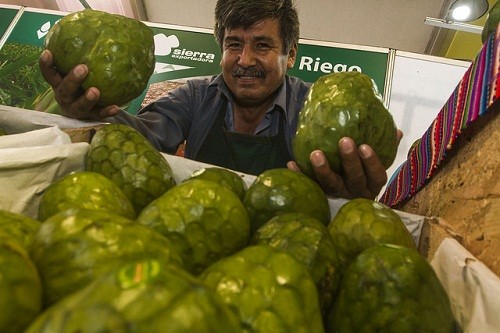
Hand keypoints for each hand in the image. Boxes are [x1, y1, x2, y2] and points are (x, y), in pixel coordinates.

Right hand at [39, 50, 119, 119]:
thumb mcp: (75, 75)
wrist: (85, 114)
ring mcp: (77, 110)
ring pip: (80, 106)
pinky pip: (99, 116)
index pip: (50, 75)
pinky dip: (106, 112)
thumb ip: (79, 60)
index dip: (46, 65)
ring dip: (87, 99)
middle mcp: (65, 98)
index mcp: (59, 85)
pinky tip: (115, 107)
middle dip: (72, 80)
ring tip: (95, 91)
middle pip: (64, 90)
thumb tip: (95, 35)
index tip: (48, 53)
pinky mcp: (91, 119)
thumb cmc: (79, 87)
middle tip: (82, 68)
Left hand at [288, 131, 402, 198]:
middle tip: (344, 141)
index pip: (377, 175)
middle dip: (349, 160)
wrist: (351, 213)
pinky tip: (291, 163)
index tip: (365, 146)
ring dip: (323, 169)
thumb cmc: (365, 177)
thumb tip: (398, 132)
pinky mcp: (320, 197)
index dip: (371, 162)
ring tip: (315, 154)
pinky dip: (300, 176)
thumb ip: (388, 150)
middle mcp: (356, 193)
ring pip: (331, 185)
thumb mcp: (377, 167)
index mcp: (372, 185)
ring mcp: (337, 196)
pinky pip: (309, 187)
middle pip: (354, 179)